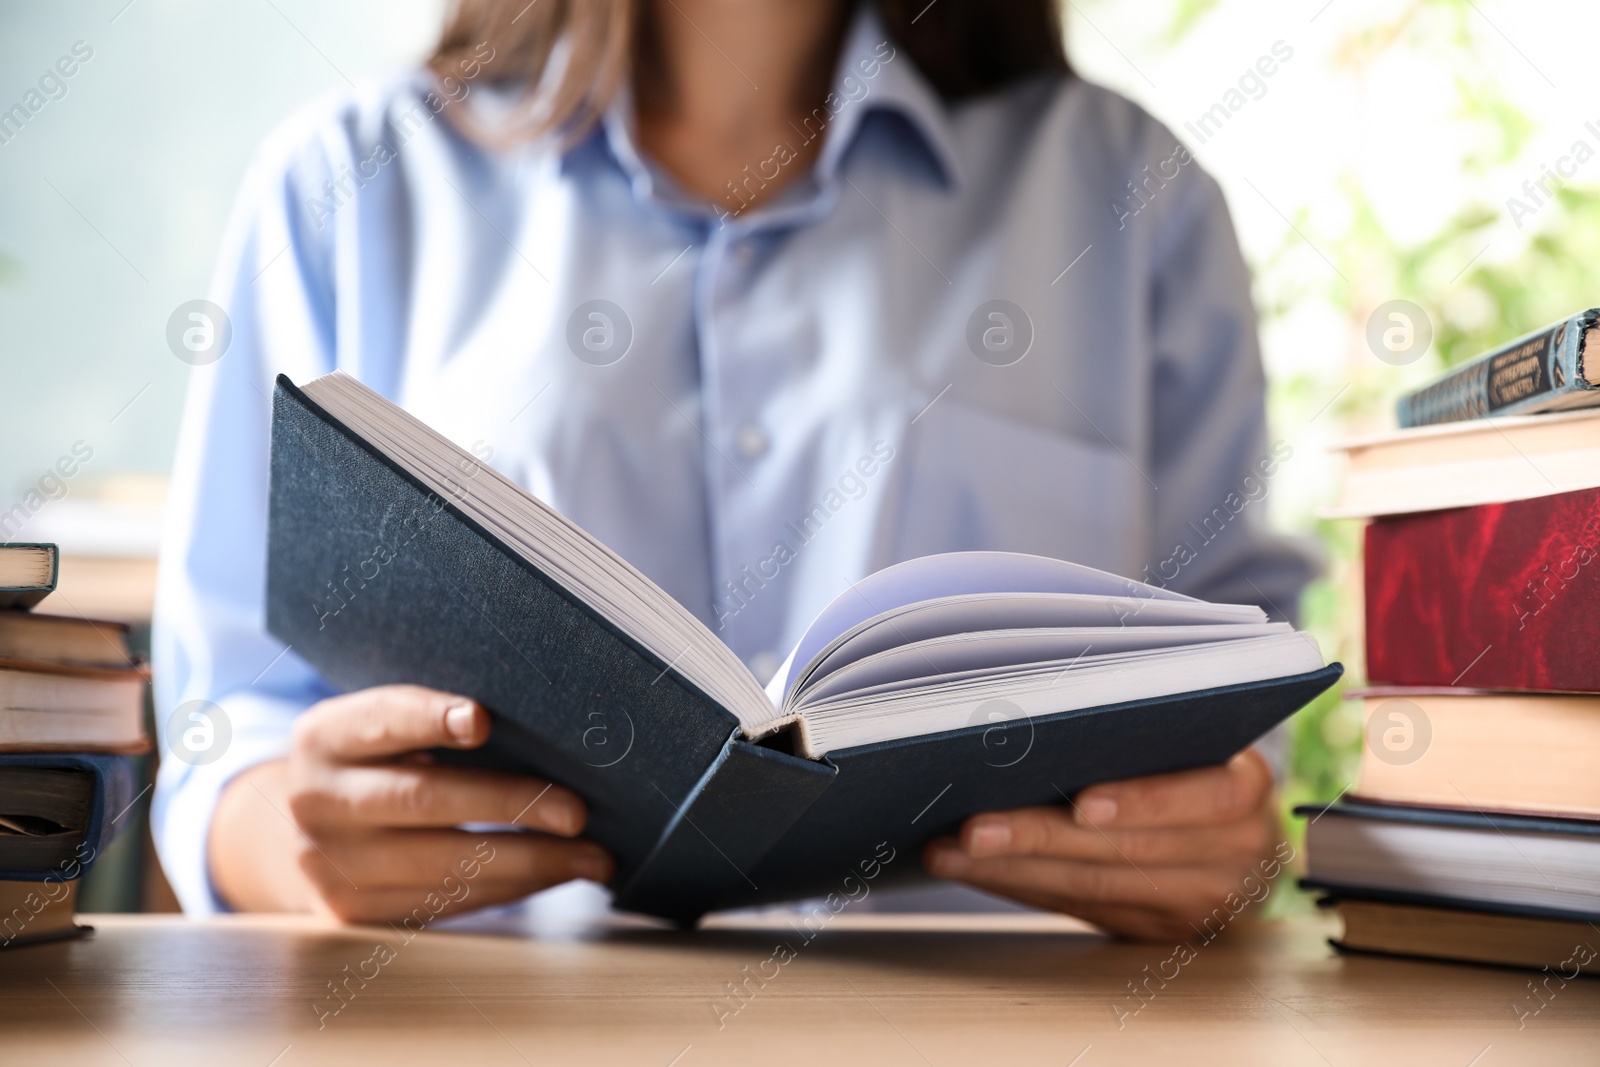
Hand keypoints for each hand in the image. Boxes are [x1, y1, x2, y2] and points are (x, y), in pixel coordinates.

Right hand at [210, 685, 613, 921]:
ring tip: (592, 856)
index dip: (430, 718)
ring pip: (444, 864)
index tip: (482, 718)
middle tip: (576, 811)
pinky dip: (509, 887)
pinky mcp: (355, 911)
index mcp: (325, 736)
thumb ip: (433, 719)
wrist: (301, 830)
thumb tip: (540, 722)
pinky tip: (554, 872)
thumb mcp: (379, 728)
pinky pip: (446, 900)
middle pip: (425, 800)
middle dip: (510, 804)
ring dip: (530, 861)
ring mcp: (333, 863)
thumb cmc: (373, 761)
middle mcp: (319, 800)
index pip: (381, 719)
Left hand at [922, 748, 1281, 939]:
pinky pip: (1078, 906)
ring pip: (1092, 887)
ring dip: (1012, 871)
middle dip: (1040, 839)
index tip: (1083, 805)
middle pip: (1126, 852)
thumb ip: (1147, 731)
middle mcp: (1232, 855)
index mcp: (1246, 791)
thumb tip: (1041, 715)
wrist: (1246, 841)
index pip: (1205, 799)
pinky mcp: (1155, 930)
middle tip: (974, 829)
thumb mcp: (1199, 740)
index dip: (1143, 803)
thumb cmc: (1202, 763)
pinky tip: (971, 870)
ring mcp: (1195, 903)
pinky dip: (1019, 886)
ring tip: (950, 853)